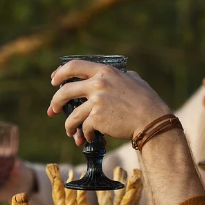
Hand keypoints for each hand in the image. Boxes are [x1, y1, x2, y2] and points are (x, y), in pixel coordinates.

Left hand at [49, 60, 171, 143]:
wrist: (152, 121)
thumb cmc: (147, 101)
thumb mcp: (134, 80)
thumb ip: (121, 76)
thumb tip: (117, 75)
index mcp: (105, 72)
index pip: (73, 66)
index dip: (60, 73)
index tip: (54, 80)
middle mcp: (98, 84)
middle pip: (65, 91)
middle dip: (56, 102)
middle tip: (53, 109)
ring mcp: (96, 101)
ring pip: (72, 115)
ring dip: (69, 125)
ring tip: (71, 132)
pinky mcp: (97, 118)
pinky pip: (84, 128)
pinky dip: (85, 134)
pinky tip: (89, 138)